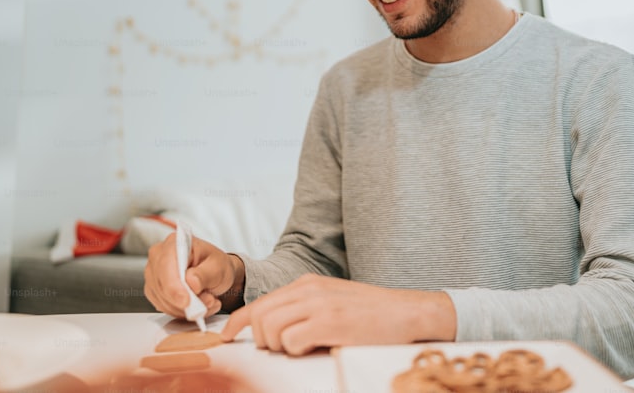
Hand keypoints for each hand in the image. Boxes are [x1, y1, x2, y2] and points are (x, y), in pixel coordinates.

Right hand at [143, 233, 244, 317]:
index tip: (186, 301)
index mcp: (176, 242)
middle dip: (183, 301)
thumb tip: (191, 282)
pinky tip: (196, 306)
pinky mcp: (154, 289)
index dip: (174, 286)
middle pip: (161, 284)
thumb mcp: (219, 266)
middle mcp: (159, 255)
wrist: (215, 274)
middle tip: (208, 302)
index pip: (166, 265)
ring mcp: (153, 273)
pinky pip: (163, 306)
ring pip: (162, 299)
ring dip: (185, 308)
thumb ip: (205, 274)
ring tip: (207, 301)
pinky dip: (180, 311)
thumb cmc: (216, 265)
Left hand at [219, 274, 455, 355]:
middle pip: (258, 316)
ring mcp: (318, 305)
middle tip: (283, 348)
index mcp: (307, 283)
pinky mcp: (329, 322)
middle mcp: (309, 289)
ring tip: (303, 347)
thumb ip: (303, 307)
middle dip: (261, 339)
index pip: (259, 302)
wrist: (408, 312)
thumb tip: (270, 328)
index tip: (225, 337)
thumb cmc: (372, 313)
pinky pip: (291, 342)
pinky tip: (316, 347)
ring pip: (270, 329)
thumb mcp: (332, 300)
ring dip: (280, 346)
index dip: (237, 322)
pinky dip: (297, 351)